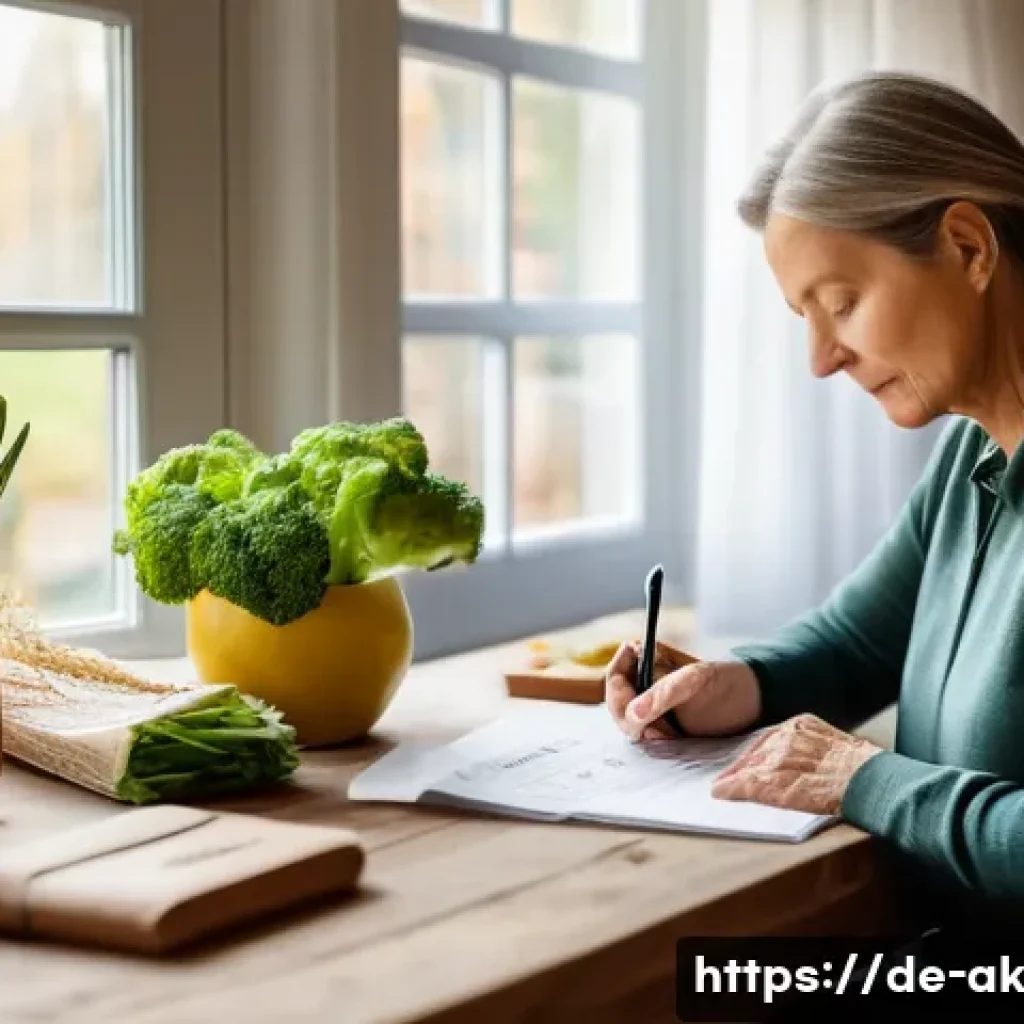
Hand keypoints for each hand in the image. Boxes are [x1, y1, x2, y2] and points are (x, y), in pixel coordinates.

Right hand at [605, 640, 761, 741]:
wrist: (751, 703)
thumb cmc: (724, 680)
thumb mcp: (694, 680)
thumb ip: (662, 694)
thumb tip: (633, 713)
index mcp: (646, 662)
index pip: (615, 676)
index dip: (617, 692)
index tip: (632, 707)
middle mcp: (643, 684)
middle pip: (617, 704)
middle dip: (631, 719)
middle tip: (656, 728)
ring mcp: (651, 708)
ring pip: (629, 724)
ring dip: (645, 732)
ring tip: (670, 733)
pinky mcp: (661, 729)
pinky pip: (645, 738)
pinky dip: (655, 742)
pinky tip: (673, 739)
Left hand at [710, 713, 882, 814]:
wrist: (868, 781)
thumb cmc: (863, 769)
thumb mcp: (836, 746)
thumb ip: (814, 749)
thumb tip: (807, 762)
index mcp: (802, 725)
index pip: (769, 737)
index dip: (756, 752)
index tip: (745, 761)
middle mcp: (785, 736)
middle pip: (754, 750)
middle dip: (740, 764)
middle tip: (727, 775)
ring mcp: (778, 758)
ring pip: (748, 767)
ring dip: (733, 777)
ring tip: (722, 786)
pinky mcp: (773, 780)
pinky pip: (746, 784)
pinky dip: (732, 789)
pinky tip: (721, 793)